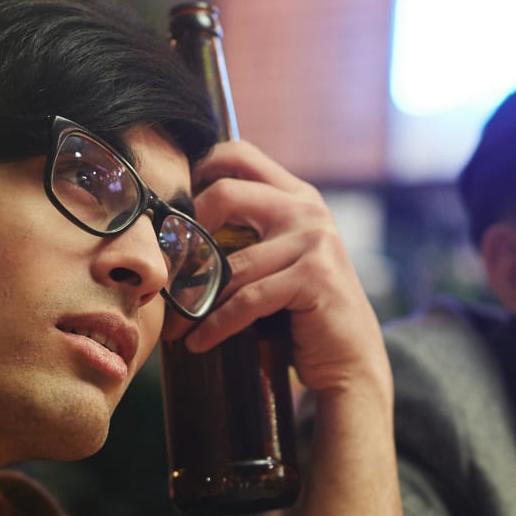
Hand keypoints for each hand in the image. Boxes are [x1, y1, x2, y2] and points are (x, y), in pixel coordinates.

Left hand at [170, 141, 391, 401]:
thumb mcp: (278, 260)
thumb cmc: (302, 313)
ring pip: (231, 262)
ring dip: (194, 298)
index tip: (170, 207)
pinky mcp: (314, 277)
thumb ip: (246, 234)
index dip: (198, 169)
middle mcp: (308, 210)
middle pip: (226, 193)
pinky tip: (198, 341)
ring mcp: (315, 240)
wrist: (351, 361)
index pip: (240, 155)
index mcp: (297, 196)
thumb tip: (177, 227)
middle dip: (187, 232)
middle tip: (165, 268)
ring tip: (173, 324)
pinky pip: (247, 299)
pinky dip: (216, 324)